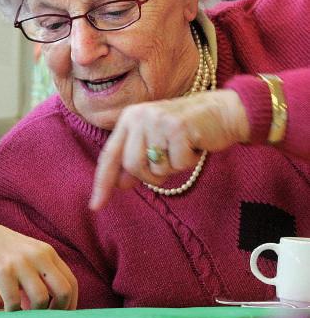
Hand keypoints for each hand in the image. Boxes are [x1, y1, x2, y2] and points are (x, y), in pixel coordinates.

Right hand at [0, 202, 78, 311]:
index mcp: (47, 252)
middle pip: (63, 291)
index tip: (61, 317)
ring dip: (32, 314)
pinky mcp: (2, 270)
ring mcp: (20, 262)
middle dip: (56, 312)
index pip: (71, 282)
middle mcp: (38, 255)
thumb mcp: (26, 253)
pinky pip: (14, 302)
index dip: (69, 304)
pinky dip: (12, 312)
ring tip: (22, 315)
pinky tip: (6, 311)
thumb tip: (53, 304)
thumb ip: (41, 272)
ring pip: (40, 300)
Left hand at [90, 89, 249, 209]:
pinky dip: (188, 161)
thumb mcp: (156, 142)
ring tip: (182, 148)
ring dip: (172, 167)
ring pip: (156, 167)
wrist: (223, 111)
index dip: (103, 182)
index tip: (96, 206)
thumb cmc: (187, 130)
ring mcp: (157, 120)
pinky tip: (194, 145)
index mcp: (129, 118)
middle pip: (133, 165)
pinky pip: (178, 164)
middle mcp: (139, 116)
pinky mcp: (177, 127)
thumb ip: (136, 159)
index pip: (110, 155)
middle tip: (170, 160)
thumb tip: (120, 184)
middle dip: (151, 174)